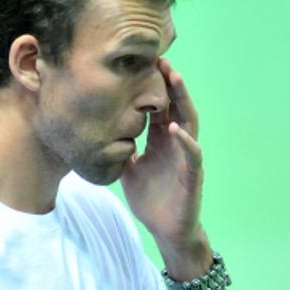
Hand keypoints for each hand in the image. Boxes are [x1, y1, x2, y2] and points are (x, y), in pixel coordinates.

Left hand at [121, 59, 210, 273]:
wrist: (166, 230)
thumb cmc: (152, 200)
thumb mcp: (129, 170)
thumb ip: (120, 150)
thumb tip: (97, 135)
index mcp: (161, 142)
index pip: (160, 108)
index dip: (154, 87)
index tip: (142, 65)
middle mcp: (176, 144)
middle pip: (176, 106)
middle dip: (170, 83)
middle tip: (160, 59)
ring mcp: (187, 158)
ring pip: (189, 122)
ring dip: (183, 100)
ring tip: (174, 79)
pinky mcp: (193, 176)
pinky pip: (193, 155)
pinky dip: (185, 141)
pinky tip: (174, 128)